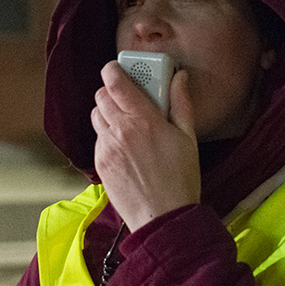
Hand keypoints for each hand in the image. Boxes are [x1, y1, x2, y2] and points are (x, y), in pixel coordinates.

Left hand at [91, 61, 200, 230]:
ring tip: (128, 124)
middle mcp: (120, 130)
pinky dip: (107, 136)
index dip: (113, 69)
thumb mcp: (188, 138)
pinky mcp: (100, 163)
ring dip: (108, 113)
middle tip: (129, 98)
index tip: (118, 68)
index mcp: (144, 120)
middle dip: (113, 92)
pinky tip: (125, 147)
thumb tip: (179, 78)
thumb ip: (181, 103)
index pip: (116, 82)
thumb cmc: (180, 179)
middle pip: (102, 95)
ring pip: (96, 116)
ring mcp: (107, 148)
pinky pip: (97, 138)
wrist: (163, 217)